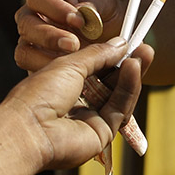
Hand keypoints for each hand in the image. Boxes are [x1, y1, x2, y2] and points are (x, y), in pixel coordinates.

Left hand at [4, 39, 152, 170]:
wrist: (30, 129)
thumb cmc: (39, 95)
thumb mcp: (69, 63)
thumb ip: (97, 54)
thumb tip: (119, 43)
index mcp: (62, 85)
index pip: (93, 69)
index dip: (111, 55)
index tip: (128, 41)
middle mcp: (76, 103)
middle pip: (109, 83)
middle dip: (127, 64)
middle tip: (143, 46)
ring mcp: (89, 119)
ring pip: (118, 95)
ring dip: (131, 74)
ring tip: (143, 53)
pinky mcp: (101, 133)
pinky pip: (120, 108)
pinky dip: (128, 88)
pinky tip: (133, 68)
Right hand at [15, 0, 123, 71]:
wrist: (112, 38)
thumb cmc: (105, 15)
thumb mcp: (107, 3)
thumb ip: (95, 5)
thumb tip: (82, 10)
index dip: (54, 7)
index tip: (78, 20)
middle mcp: (34, 15)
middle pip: (26, 23)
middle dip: (49, 35)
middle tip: (74, 44)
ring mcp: (32, 41)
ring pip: (24, 49)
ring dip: (47, 57)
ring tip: (73, 61)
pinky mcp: (36, 62)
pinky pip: (32, 69)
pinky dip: (50, 72)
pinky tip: (70, 73)